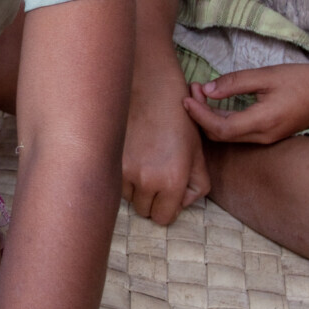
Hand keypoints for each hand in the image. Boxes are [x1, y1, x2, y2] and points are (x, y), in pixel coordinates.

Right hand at [123, 70, 208, 222]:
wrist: (151, 90)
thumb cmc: (179, 119)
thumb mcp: (198, 153)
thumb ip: (196, 185)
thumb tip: (180, 203)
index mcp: (173, 180)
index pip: (164, 218)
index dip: (168, 209)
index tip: (169, 196)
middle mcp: (147, 180)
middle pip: (145, 211)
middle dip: (152, 199)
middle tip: (158, 176)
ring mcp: (125, 170)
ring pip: (128, 197)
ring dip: (136, 187)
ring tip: (145, 162)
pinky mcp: (110, 160)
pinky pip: (116, 181)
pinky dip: (123, 175)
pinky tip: (133, 155)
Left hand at [183, 62, 308, 144]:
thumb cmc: (302, 80)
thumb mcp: (267, 75)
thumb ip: (235, 82)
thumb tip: (207, 90)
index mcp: (263, 122)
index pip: (220, 128)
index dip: (199, 115)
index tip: (185, 97)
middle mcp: (263, 137)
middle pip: (220, 135)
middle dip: (200, 115)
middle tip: (191, 91)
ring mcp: (267, 138)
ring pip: (229, 135)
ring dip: (210, 117)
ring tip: (200, 93)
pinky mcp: (269, 135)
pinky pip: (239, 133)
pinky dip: (223, 120)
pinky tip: (216, 103)